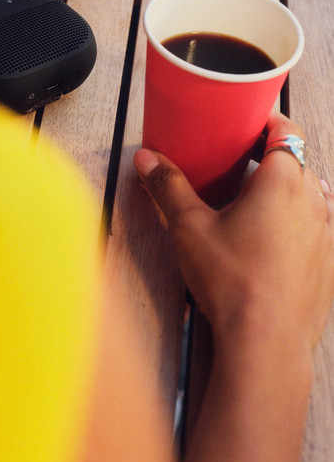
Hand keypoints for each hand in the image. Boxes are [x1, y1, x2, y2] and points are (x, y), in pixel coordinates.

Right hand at [134, 112, 333, 353]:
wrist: (267, 341)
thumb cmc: (232, 281)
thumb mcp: (189, 227)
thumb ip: (168, 187)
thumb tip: (146, 158)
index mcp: (283, 180)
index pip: (286, 129)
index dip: (266, 120)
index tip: (245, 120)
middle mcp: (314, 200)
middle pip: (297, 160)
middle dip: (269, 155)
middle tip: (237, 159)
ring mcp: (326, 232)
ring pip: (310, 192)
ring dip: (285, 188)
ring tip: (252, 198)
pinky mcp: (328, 261)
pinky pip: (317, 226)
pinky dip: (296, 221)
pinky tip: (268, 237)